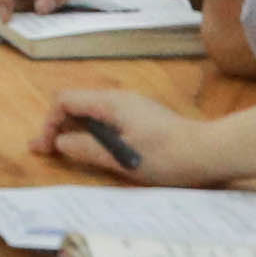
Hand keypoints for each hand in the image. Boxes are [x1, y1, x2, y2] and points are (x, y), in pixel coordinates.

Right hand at [33, 90, 250, 187]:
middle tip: (49, 151)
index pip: (65, 101)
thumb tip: (61, 142)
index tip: (46, 149)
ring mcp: (132, 106)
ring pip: (92, 111)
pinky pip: (107, 118)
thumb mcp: (123, 158)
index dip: (49, 124)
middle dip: (58, 126)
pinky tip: (98, 149)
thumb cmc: (166, 155)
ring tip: (69, 151)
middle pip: (76, 104)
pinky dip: (93, 131)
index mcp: (110, 103)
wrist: (209, 151)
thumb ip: (88, 149)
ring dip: (76, 129)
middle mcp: (118, 98)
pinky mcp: (142, 117)